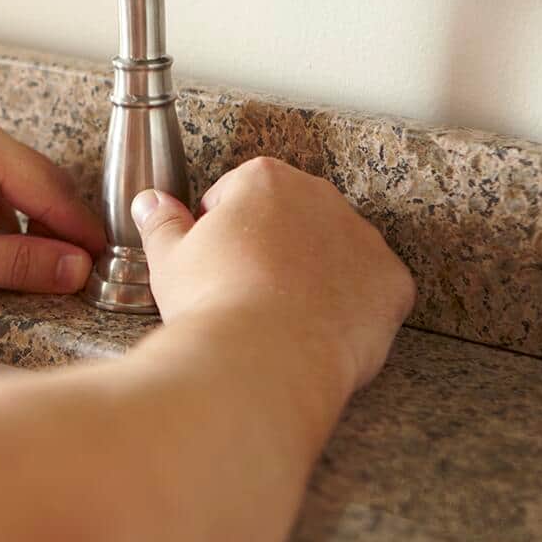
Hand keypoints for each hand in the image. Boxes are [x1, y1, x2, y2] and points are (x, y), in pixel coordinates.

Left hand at [0, 109, 105, 296]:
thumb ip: (17, 263)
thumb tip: (74, 270)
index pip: (51, 189)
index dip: (80, 233)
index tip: (105, 268)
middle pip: (39, 192)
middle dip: (56, 237)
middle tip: (78, 281)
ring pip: (16, 205)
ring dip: (21, 242)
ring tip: (26, 281)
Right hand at [131, 156, 413, 391]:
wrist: (262, 360)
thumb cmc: (212, 305)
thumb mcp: (169, 259)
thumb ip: (162, 223)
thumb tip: (150, 202)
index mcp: (266, 180)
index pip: (239, 194)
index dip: (220, 231)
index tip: (213, 264)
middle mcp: (322, 197)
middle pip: (292, 217)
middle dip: (272, 248)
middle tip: (245, 292)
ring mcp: (362, 239)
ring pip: (335, 251)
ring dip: (315, 273)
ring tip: (282, 317)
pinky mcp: (391, 283)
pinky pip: (372, 290)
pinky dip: (353, 308)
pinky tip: (320, 331)